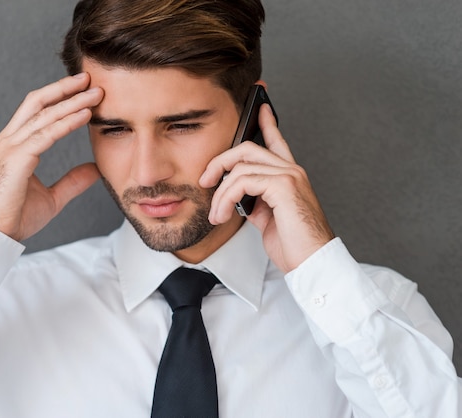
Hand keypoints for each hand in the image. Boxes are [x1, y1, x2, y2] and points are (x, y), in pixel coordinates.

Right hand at [0, 73, 103, 240]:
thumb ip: (72, 181)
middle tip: (90, 79)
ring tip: (96, 93)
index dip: (60, 97)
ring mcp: (11, 147)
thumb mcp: (52, 197)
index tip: (83, 89)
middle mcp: (10, 140)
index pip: (38, 111)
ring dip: (73, 101)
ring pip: (45, 115)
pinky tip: (85, 115)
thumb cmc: (15, 217)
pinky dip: (67, 122)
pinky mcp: (16, 159)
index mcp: (15, 145)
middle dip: (64, 88)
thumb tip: (94, 170)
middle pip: (38, 102)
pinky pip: (46, 134)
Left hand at [200, 104, 334, 271]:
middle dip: (219, 162)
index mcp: (289, 176)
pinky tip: (224, 214)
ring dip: (220, 193)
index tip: (260, 108)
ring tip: (216, 215)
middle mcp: (291, 171)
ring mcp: (289, 175)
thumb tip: (236, 196)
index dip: (266, 123)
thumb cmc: (294, 244)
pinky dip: (226, 198)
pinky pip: (243, 181)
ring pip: (240, 167)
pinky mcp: (283, 186)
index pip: (276, 141)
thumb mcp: (267, 218)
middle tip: (205, 181)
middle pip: (247, 148)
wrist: (312, 262)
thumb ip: (254, 200)